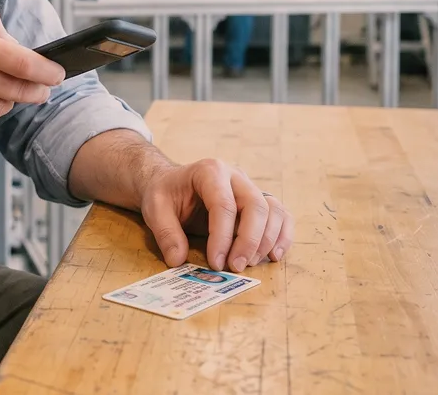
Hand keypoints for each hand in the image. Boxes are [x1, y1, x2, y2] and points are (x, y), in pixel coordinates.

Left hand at [139, 158, 293, 271]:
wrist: (173, 183)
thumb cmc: (166, 193)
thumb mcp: (155, 208)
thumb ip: (165, 233)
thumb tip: (178, 259)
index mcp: (210, 171)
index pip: (223, 204)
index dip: (222, 237)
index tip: (216, 263)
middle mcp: (235, 176)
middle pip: (255, 206)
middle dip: (249, 241)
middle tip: (235, 267)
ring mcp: (250, 187)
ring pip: (273, 210)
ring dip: (267, 241)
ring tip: (249, 264)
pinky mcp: (259, 201)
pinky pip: (281, 215)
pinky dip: (283, 235)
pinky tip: (273, 256)